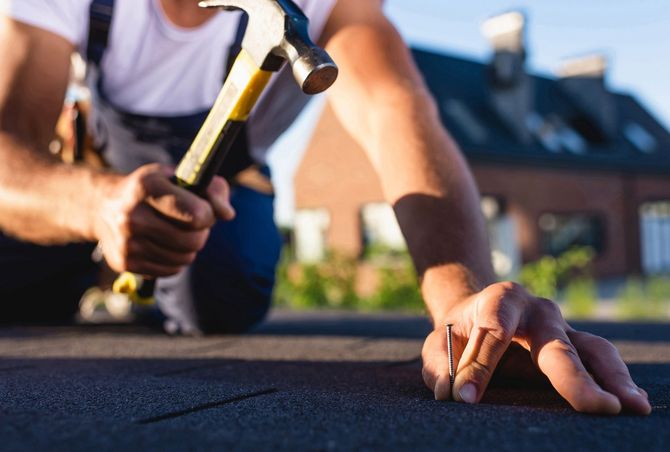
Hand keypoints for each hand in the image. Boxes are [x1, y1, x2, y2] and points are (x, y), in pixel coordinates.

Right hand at [93, 163, 234, 276]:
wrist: (104, 205)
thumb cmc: (155, 189)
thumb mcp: (181, 177)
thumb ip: (213, 190)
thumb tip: (228, 215)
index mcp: (147, 186)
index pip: (197, 214)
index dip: (209, 214)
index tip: (204, 210)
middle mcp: (132, 215)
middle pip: (193, 241)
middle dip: (201, 233)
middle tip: (193, 224)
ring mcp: (126, 242)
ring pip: (184, 258)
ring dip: (189, 248)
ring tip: (178, 233)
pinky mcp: (124, 263)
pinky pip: (171, 270)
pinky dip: (176, 260)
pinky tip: (165, 245)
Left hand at [421, 281, 651, 414]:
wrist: (478, 313)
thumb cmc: (458, 332)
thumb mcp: (439, 345)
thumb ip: (442, 368)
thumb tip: (455, 396)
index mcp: (499, 299)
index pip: (493, 331)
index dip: (479, 366)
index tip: (466, 398)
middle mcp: (538, 309)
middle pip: (555, 342)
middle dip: (573, 375)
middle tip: (595, 405)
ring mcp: (562, 327)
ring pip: (591, 348)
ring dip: (612, 378)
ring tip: (630, 406)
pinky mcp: (576, 344)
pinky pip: (600, 359)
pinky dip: (617, 379)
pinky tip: (632, 400)